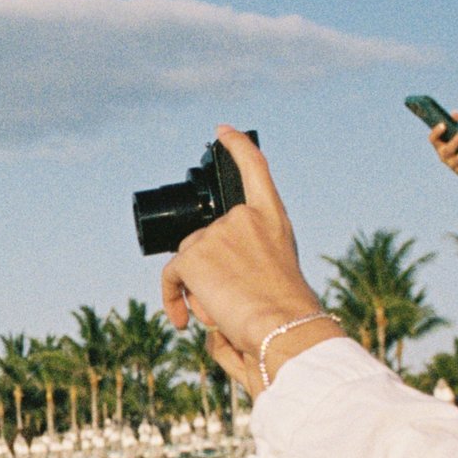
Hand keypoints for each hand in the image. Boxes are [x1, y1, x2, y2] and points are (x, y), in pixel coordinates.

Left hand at [161, 126, 336, 389]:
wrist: (284, 326)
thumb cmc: (286, 312)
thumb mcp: (279, 271)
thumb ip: (251, 259)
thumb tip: (210, 277)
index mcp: (271, 217)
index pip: (255, 168)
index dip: (237, 146)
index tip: (223, 131)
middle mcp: (244, 218)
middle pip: (206, 237)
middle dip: (210, 271)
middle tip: (233, 301)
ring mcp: (217, 233)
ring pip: (189, 260)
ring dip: (198, 290)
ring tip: (224, 313)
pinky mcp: (193, 255)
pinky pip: (171, 276)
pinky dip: (171, 298)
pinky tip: (182, 320)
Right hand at [430, 124, 457, 194]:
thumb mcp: (455, 136)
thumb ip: (454, 125)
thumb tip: (455, 113)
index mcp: (440, 146)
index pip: (433, 139)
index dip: (436, 132)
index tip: (443, 124)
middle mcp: (444, 157)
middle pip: (448, 150)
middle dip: (455, 141)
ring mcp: (455, 165)